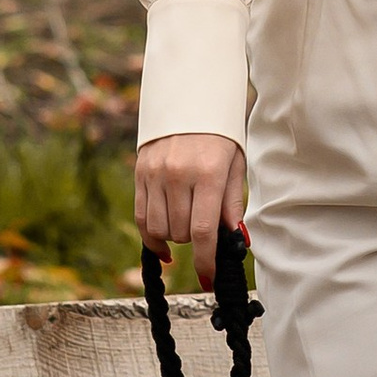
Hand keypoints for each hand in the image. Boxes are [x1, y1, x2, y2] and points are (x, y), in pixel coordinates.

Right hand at [136, 133, 247, 289]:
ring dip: (175, 237)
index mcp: (209, 173)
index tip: (210, 279)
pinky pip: (141, 218)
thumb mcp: (236, 164)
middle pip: (180, 233)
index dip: (206, 261)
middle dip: (195, 242)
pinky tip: (164, 247)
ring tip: (188, 223)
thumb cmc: (221, 134)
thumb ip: (233, 203)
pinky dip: (152, 237)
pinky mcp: (140, 174)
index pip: (203, 231)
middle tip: (206, 230)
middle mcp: (178, 175)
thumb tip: (234, 240)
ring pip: (159, 229)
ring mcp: (155, 174)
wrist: (189, 97)